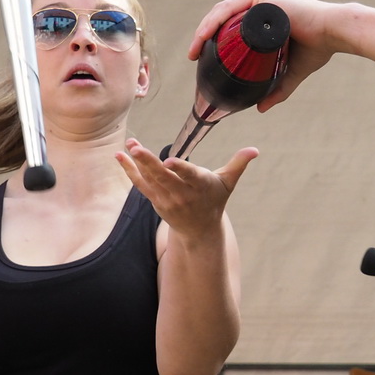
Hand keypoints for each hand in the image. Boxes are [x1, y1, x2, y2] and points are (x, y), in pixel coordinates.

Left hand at [115, 140, 257, 240]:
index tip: (169, 161)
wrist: (200, 230)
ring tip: (130, 144)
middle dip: (149, 162)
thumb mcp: (227, 182)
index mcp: (201, 186)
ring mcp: (167, 199)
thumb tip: (255, 150)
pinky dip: (129, 171)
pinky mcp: (156, 200)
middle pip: (164, 177)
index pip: (189, 176)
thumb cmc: (214, 200)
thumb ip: (238, 164)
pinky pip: (141, 184)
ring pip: (150, 180)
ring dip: (137, 163)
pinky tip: (120, 156)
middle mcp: (182, 194)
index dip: (179, 169)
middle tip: (137, 147)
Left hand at [187, 0, 336, 111]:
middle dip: (203, 35)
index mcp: (264, 14)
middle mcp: (261, 2)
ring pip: (224, 11)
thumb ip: (277, 90)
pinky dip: (217, 21)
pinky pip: (234, 10)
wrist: (336, 34)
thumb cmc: (318, 47)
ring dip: (205, 29)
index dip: (212, 36)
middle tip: (192, 57)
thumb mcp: (291, 71)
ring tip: (195, 49)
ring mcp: (262, 0)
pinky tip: (206, 35)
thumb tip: (261, 108)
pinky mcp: (266, 0)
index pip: (230, 22)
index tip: (199, 56)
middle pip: (223, 16)